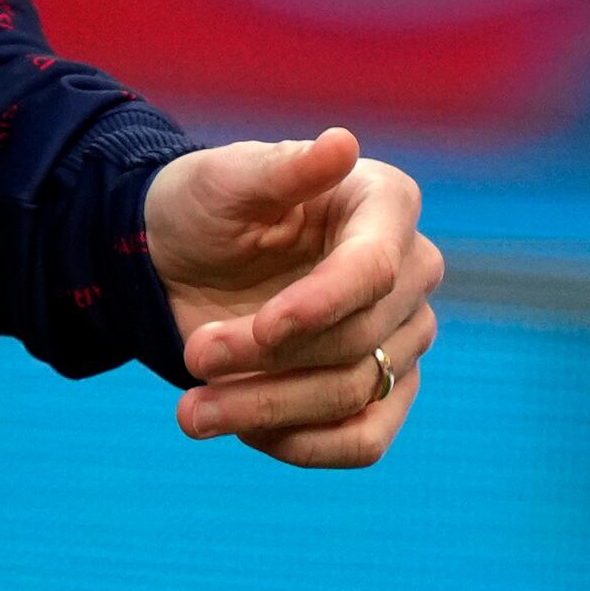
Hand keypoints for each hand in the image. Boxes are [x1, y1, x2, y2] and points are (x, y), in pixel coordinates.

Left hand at [144, 128, 440, 468]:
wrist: (180, 262)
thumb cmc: (208, 206)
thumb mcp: (227, 178)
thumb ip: (284, 169)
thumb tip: (344, 145)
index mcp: (385, 204)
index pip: (375, 269)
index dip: (321, 306)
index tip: (261, 330)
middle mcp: (409, 270)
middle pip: (360, 340)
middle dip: (268, 359)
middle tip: (194, 355)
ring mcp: (402, 336)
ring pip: (355, 395)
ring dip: (267, 410)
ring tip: (191, 412)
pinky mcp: (383, 392)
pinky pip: (366, 440)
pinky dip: (302, 446)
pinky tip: (242, 432)